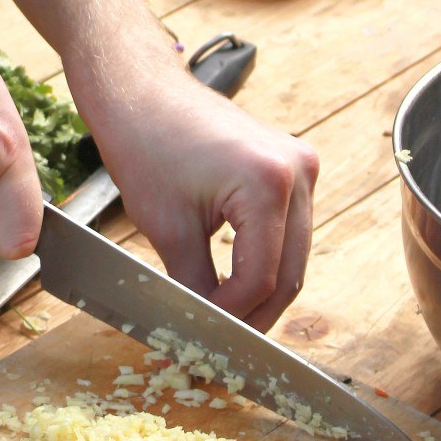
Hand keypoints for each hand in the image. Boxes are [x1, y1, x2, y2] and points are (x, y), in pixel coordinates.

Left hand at [82, 63, 318, 329]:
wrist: (139, 90)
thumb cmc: (144, 144)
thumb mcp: (168, 228)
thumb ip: (196, 287)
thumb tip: (207, 333)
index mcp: (269, 182)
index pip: (262, 278)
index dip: (232, 319)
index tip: (203, 345)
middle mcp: (298, 171)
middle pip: (289, 272)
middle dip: (253, 315)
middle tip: (218, 350)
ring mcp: (301, 165)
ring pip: (293, 256)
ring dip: (261, 292)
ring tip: (224, 323)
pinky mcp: (291, 165)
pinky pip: (287, 230)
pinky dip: (264, 260)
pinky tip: (235, 286)